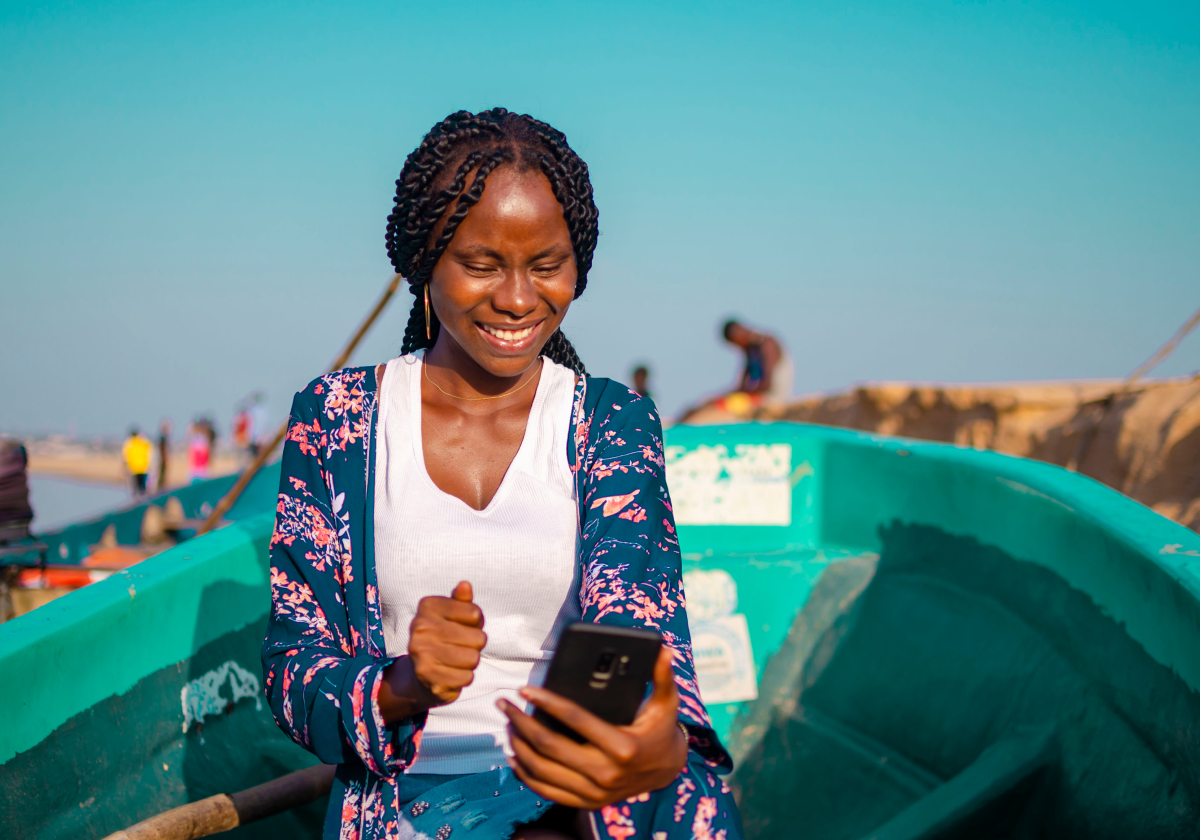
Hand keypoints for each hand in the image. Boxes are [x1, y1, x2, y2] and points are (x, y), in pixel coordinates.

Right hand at [378, 581, 485, 722]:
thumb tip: (465, 585)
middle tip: (460, 646)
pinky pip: (466, 677)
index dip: (476, 622)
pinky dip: (464, 677)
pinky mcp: (428, 677)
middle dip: (475, 645)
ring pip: (473, 658)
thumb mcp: (453, 614)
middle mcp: (419, 627)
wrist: (421, 672)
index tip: (462, 625)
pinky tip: (451, 673)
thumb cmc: (445, 636)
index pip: (475, 613)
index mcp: (427, 606)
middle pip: (478, 638)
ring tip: (456, 659)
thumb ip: (462, 600)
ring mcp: (421, 653)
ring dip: (470, 661)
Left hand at [499, 646, 687, 809]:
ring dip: (519, 746)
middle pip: (550, 746)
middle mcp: (606, 773)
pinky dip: (526, 775)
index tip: (525, 690)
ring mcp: (594, 792)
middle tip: (505, 704)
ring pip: (543, 770)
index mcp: (623, 747)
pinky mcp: (586, 803)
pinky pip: (547, 791)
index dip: (548, 702)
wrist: (668, 771)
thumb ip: (662, 676)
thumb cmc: (661, 730)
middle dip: (522, 723)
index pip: (575, 720)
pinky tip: (514, 756)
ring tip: (508, 724)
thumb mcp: (666, 703)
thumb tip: (663, 649)